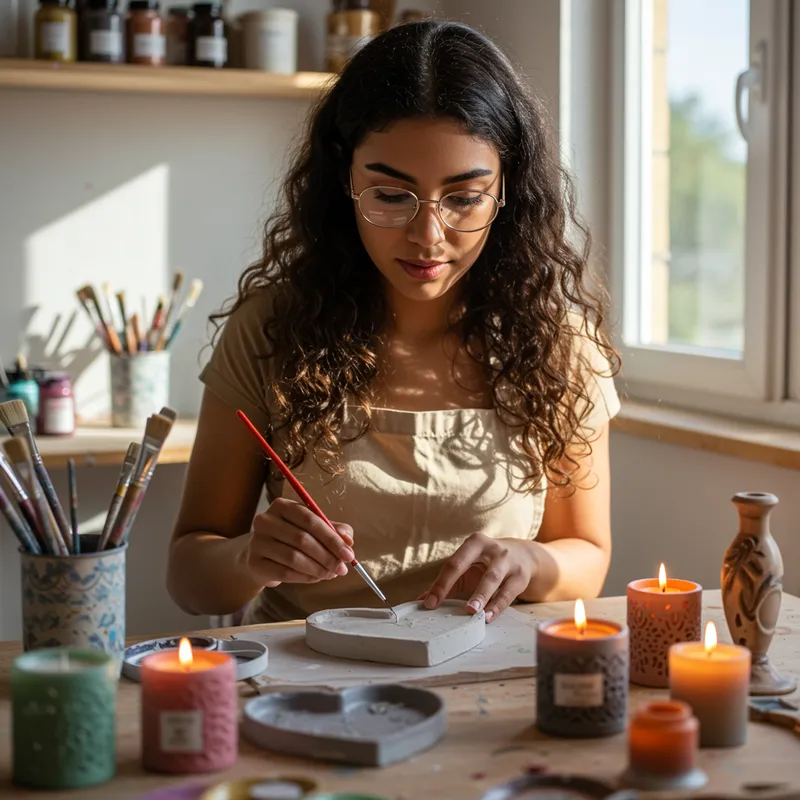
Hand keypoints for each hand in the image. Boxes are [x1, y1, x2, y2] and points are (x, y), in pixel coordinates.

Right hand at [244, 497, 354, 587]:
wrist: (259, 555)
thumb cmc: (290, 538)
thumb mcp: (312, 528)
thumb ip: (333, 530)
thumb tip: (348, 540)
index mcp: (282, 506)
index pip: (310, 520)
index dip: (332, 538)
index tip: (348, 554)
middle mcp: (266, 520)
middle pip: (302, 539)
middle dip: (327, 556)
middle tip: (342, 568)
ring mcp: (257, 541)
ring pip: (294, 558)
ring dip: (317, 569)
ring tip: (331, 574)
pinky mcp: (254, 562)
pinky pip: (284, 572)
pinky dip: (305, 577)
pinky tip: (316, 578)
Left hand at [420, 534, 535, 622]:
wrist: (524, 555)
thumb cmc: (488, 562)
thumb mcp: (469, 567)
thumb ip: (448, 583)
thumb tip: (423, 600)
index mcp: (474, 543)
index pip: (454, 564)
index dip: (441, 584)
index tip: (429, 603)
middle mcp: (492, 549)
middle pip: (476, 569)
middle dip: (467, 587)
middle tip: (461, 608)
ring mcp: (508, 561)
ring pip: (493, 579)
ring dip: (483, 597)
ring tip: (474, 613)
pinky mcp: (520, 576)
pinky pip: (508, 593)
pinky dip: (497, 606)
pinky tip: (488, 617)